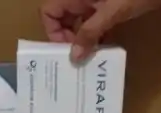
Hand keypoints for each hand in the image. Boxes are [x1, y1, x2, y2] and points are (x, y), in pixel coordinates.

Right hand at [41, 0, 160, 61]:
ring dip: (83, 40)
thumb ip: (91, 33)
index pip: (48, 12)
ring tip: (91, 58)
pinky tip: (104, 49)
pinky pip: (94, 21)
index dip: (53, 32)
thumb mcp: (111, 13)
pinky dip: (96, 35)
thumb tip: (74, 57)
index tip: (68, 49)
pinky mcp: (107, 4)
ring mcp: (93, 0)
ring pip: (78, 22)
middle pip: (62, 19)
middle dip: (68, 39)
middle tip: (79, 59)